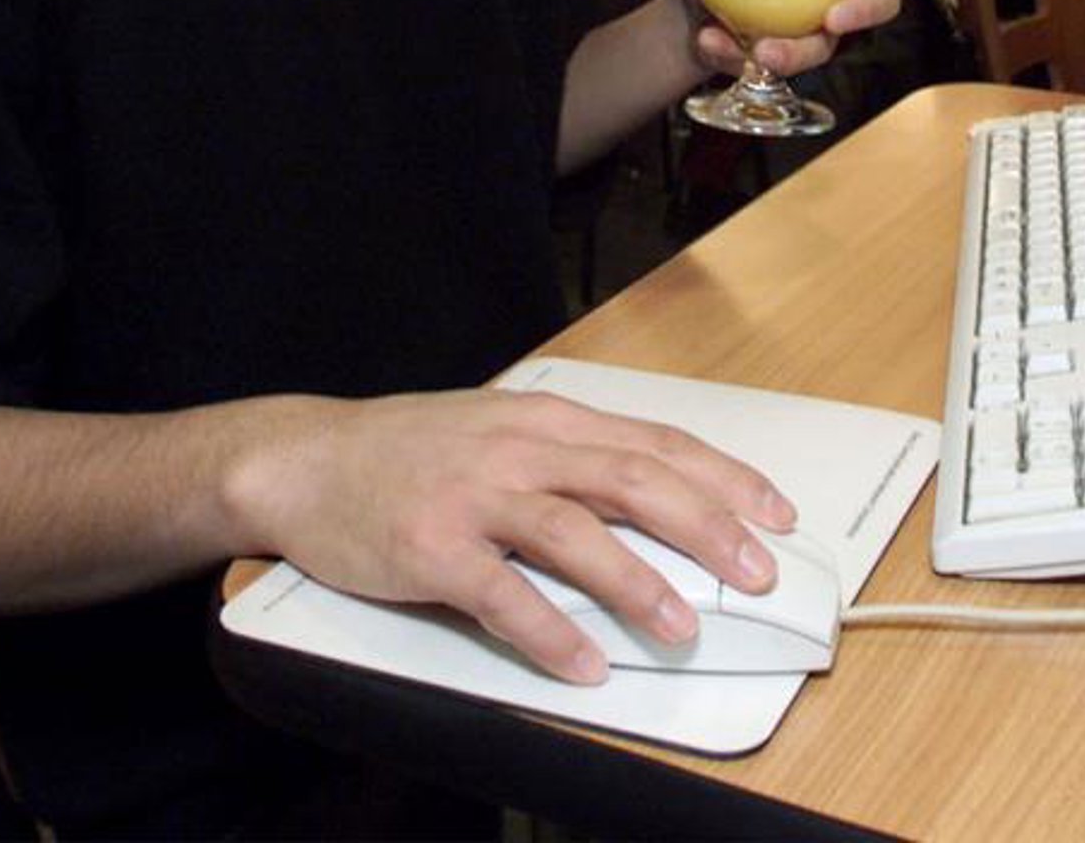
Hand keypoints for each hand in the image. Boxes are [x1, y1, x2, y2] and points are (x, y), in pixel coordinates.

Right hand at [230, 389, 796, 682]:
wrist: (309, 458)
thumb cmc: (415, 449)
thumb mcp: (503, 428)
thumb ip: (571, 457)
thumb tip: (656, 497)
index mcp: (551, 421)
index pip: (658, 443)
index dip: (723, 476)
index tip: (775, 513)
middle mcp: (523, 449)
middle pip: (634, 480)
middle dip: (706, 525)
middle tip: (756, 571)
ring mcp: (477, 496)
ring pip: (575, 532)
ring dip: (636, 581)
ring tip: (682, 626)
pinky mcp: (432, 547)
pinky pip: (501, 593)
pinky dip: (547, 630)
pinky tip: (583, 663)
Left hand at [674, 0, 900, 76]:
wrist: (689, 15)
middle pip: (876, 2)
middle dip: (861, 12)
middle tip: (832, 19)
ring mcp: (813, 32)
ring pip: (821, 49)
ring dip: (793, 53)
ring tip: (758, 51)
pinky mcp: (785, 62)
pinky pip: (772, 68)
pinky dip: (735, 55)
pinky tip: (710, 42)